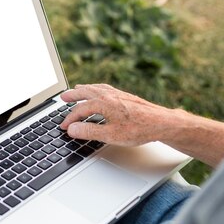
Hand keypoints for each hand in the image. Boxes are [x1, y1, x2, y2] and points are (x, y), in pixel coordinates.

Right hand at [60, 84, 175, 146]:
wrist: (160, 123)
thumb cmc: (138, 129)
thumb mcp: (110, 135)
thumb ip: (89, 132)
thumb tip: (72, 129)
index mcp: (102, 103)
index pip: (80, 110)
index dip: (70, 119)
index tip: (64, 127)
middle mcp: (108, 95)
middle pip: (85, 92)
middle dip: (73, 95)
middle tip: (63, 97)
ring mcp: (118, 94)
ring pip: (96, 88)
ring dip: (84, 89)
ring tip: (78, 89)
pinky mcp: (125, 96)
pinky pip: (105, 88)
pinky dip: (96, 88)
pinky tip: (99, 91)